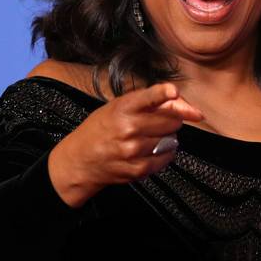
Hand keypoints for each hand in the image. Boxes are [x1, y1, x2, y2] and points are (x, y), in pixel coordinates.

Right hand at [48, 83, 203, 207]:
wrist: (80, 160)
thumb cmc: (100, 130)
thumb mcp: (117, 106)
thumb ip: (148, 101)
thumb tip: (179, 101)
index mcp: (123, 108)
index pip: (149, 97)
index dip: (164, 93)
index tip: (174, 92)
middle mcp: (128, 128)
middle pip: (172, 120)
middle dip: (172, 119)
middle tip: (159, 121)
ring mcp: (134, 150)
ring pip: (172, 139)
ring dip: (167, 137)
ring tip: (149, 137)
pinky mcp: (138, 168)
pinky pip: (167, 157)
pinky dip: (164, 152)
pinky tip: (151, 149)